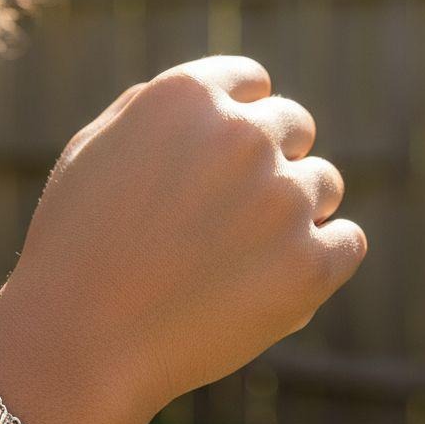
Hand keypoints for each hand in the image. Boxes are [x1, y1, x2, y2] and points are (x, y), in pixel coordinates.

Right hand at [0, 56, 366, 423]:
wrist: (80, 341)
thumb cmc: (76, 246)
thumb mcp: (93, 150)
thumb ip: (153, 109)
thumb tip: (211, 100)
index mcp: (187, 96)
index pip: (252, 81)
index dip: (241, 116)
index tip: (225, 156)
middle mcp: (242, 135)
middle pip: (295, 126)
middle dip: (271, 160)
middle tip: (230, 213)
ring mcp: (282, 199)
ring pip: (325, 184)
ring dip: (295, 210)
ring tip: (240, 256)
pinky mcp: (310, 264)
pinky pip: (348, 242)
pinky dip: (323, 258)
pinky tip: (277, 280)